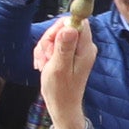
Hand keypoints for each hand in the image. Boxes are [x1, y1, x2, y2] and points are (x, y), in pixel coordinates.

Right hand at [35, 10, 96, 128]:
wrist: (62, 106)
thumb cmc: (60, 91)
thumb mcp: (59, 68)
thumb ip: (65, 47)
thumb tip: (70, 27)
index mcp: (85, 49)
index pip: (76, 22)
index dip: (60, 27)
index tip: (50, 42)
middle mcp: (84, 47)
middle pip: (64, 27)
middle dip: (49, 40)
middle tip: (46, 57)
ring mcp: (77, 50)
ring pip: (56, 36)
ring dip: (44, 48)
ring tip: (43, 64)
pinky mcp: (69, 54)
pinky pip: (54, 45)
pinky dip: (45, 53)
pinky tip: (43, 65)